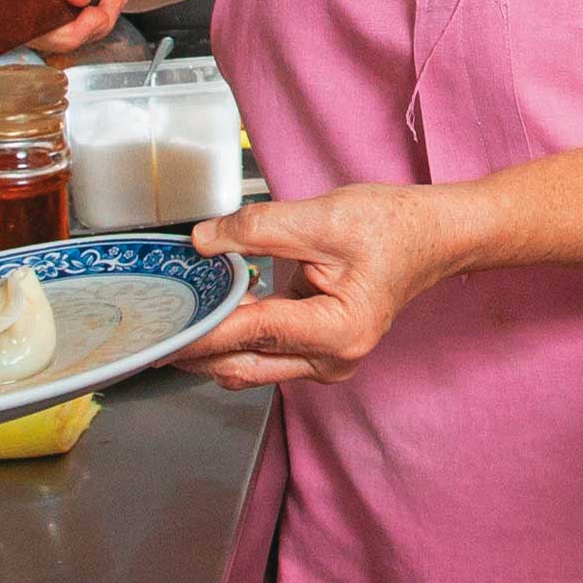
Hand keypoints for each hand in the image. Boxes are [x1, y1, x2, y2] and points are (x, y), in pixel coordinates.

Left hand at [176, 184, 467, 386]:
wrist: (434, 236)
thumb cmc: (393, 227)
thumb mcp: (322, 217)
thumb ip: (257, 229)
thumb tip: (202, 241)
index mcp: (336, 331)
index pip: (249, 333)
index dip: (199, 327)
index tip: (157, 327)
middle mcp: (332, 360)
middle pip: (242, 365)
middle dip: (195, 348)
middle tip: (148, 328)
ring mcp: (327, 362)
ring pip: (249, 366)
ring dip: (213, 344)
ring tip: (173, 317)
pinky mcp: (320, 353)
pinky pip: (264, 354)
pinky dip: (235, 338)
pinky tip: (210, 315)